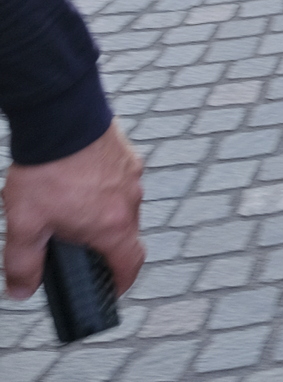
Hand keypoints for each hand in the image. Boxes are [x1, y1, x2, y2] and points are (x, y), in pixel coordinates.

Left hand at [3, 122, 145, 299]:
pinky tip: (79, 178)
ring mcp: (132, 176)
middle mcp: (131, 202)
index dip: (122, 281)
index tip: (112, 287)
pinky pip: (120, 179)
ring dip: (105, 212)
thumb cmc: (48, 172)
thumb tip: (21, 292)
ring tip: (71, 206)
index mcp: (112, 227)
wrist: (62, 119)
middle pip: (126, 234)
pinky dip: (105, 186)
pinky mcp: (127, 154)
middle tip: (77, 243)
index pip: (130, 264)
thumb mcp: (25, 225)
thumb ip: (24, 263)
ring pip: (123, 205)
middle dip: (105, 243)